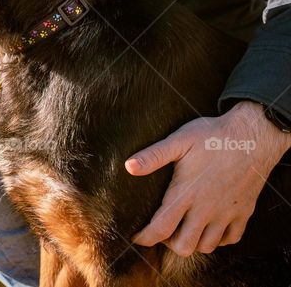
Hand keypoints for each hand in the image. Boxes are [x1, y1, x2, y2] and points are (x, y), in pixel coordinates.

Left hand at [125, 100, 290, 255]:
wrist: (253, 136)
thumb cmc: (213, 136)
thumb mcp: (179, 140)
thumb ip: (153, 156)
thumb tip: (128, 166)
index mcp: (186, 193)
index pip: (161, 228)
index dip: (145, 237)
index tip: (136, 236)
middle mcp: (206, 209)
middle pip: (184, 246)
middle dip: (169, 243)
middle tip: (163, 228)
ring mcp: (227, 213)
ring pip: (208, 246)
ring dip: (193, 242)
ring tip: (184, 227)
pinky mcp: (243, 212)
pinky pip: (231, 239)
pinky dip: (218, 239)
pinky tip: (210, 226)